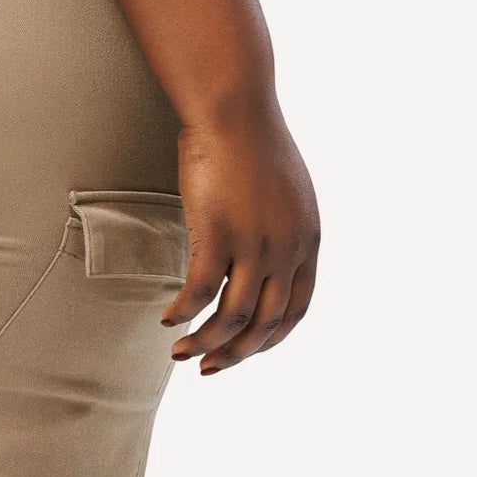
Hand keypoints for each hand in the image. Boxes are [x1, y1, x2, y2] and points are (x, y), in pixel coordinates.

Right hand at [161, 104, 320, 373]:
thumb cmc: (252, 139)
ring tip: (181, 352)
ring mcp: (254, 245)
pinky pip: (199, 292)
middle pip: (264, 325)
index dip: (270, 341)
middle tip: (210, 368)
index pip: (296, 312)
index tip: (244, 351)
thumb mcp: (286, 190)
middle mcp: (287, 251)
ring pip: (231, 317)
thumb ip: (282, 226)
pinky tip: (168, 318)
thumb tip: (266, 251)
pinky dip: (184, 313)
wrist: (235, 107)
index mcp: (308, 241)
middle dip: (236, 354)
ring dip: (205, 343)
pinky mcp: (217, 234)